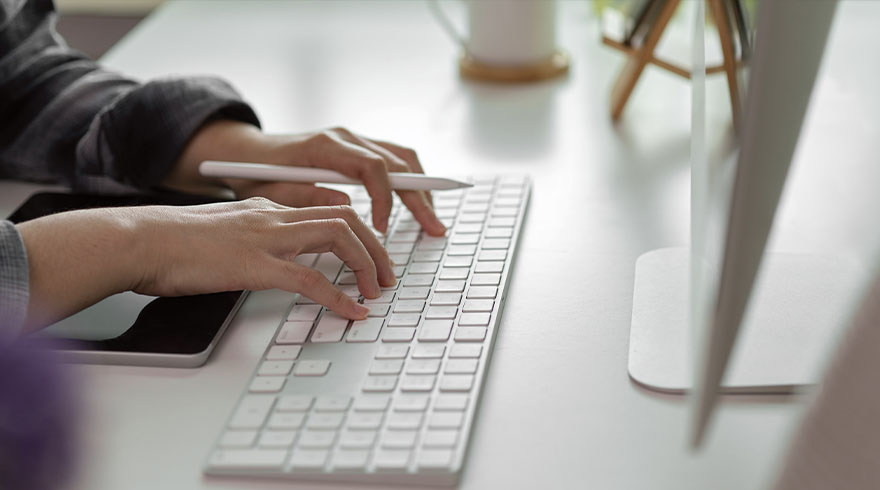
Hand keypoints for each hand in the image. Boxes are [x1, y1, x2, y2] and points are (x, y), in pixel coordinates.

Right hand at [17, 198, 393, 331]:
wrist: (139, 240)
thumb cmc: (171, 243)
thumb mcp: (222, 233)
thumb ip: (252, 238)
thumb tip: (271, 259)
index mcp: (266, 208)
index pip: (327, 208)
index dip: (358, 229)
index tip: (371, 251)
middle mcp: (274, 216)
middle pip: (344, 219)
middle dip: (375, 247)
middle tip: (386, 276)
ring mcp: (266, 238)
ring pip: (338, 238)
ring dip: (366, 265)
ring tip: (377, 292)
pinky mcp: (255, 265)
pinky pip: (311, 280)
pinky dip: (339, 297)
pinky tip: (354, 312)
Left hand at [166, 121, 446, 235]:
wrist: (244, 153)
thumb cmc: (253, 174)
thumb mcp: (272, 193)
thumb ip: (307, 198)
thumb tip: (346, 207)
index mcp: (325, 146)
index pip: (373, 166)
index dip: (385, 198)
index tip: (382, 228)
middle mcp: (345, 137)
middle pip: (398, 161)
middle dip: (419, 197)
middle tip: (434, 229)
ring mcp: (353, 140)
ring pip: (403, 157)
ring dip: (421, 189)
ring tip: (433, 220)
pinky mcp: (355, 149)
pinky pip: (393, 160)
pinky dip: (409, 181)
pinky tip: (416, 204)